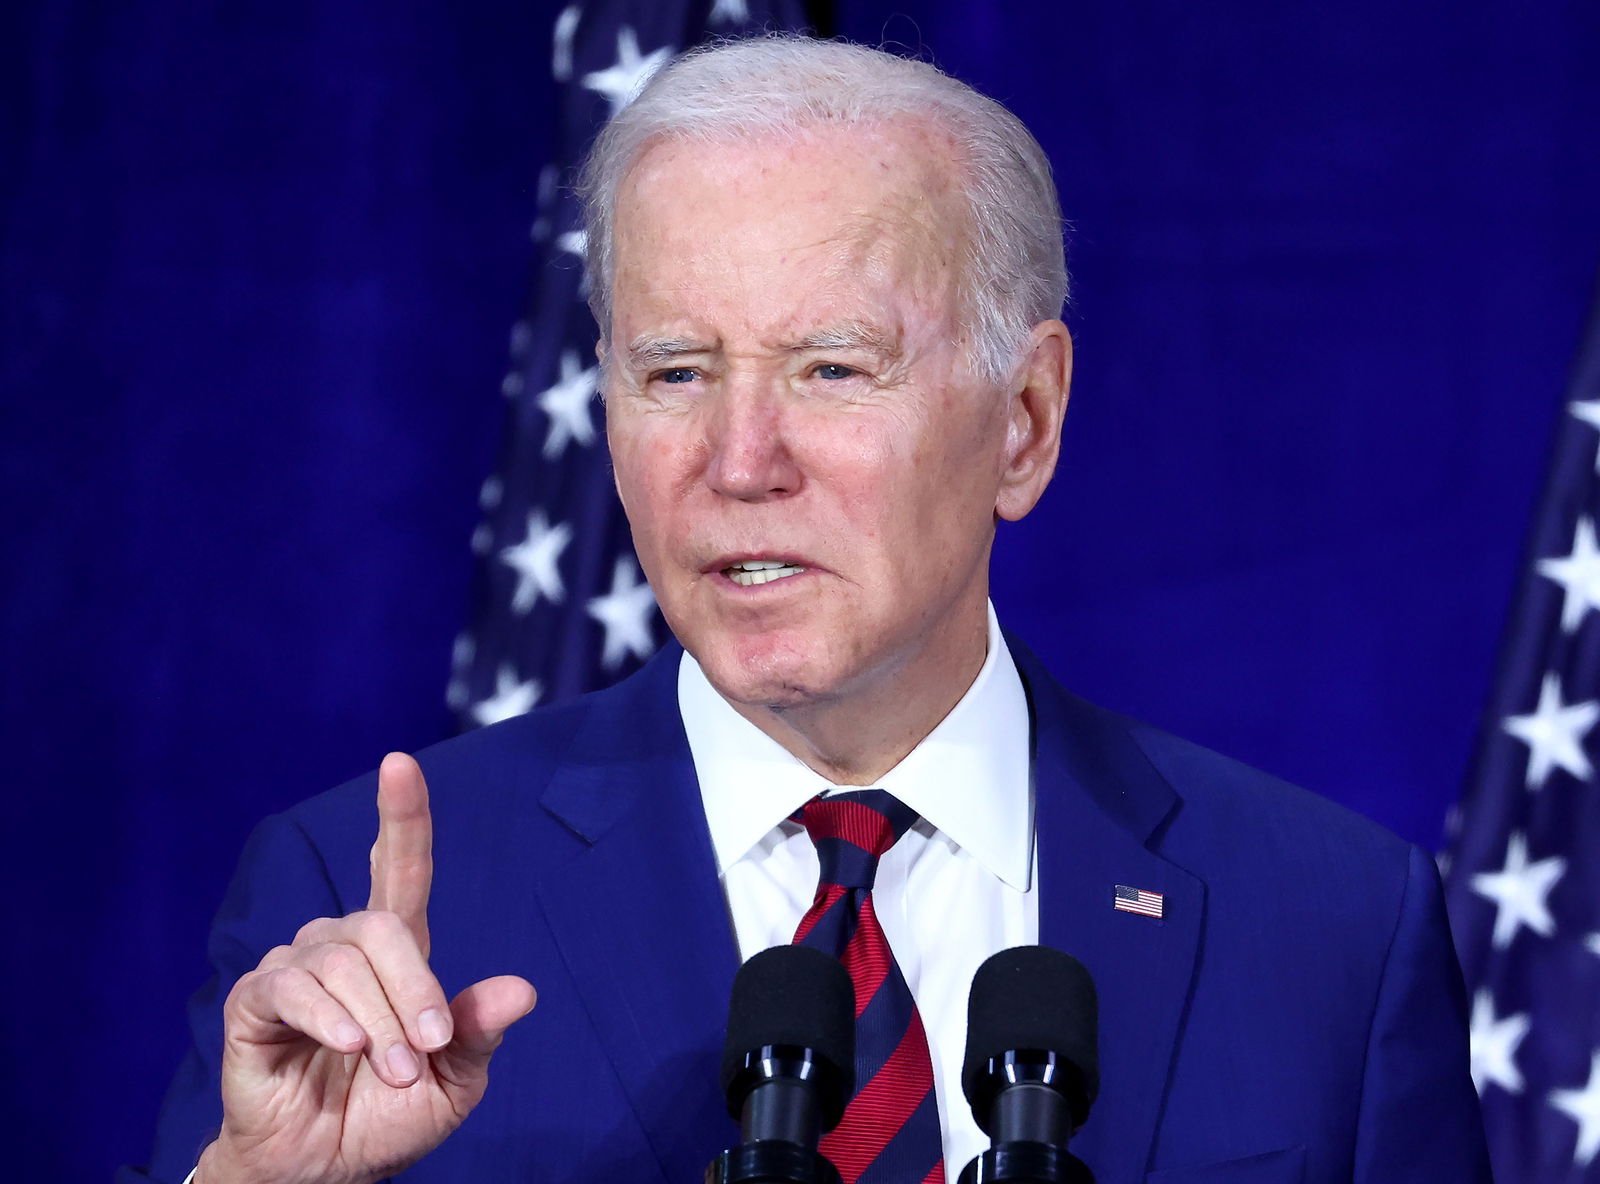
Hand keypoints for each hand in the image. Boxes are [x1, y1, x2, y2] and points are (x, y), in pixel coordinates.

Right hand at [198, 753, 536, 1183]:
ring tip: (392, 1070)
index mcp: (397, 952)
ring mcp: (294, 968)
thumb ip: (479, 1032)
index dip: (401, 816)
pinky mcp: (254, 1003)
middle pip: (384, 925)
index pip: (399, 868)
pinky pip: (291, 988)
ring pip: (343, 961)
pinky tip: (345, 1047)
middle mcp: (343, 945)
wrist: (327, 1170)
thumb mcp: (455, 1080)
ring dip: (377, 1021)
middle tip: (427, 1052)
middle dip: (415, 990)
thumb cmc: (390, 1115)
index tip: (400, 764)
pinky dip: (327, 1017)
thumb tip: (521, 989)